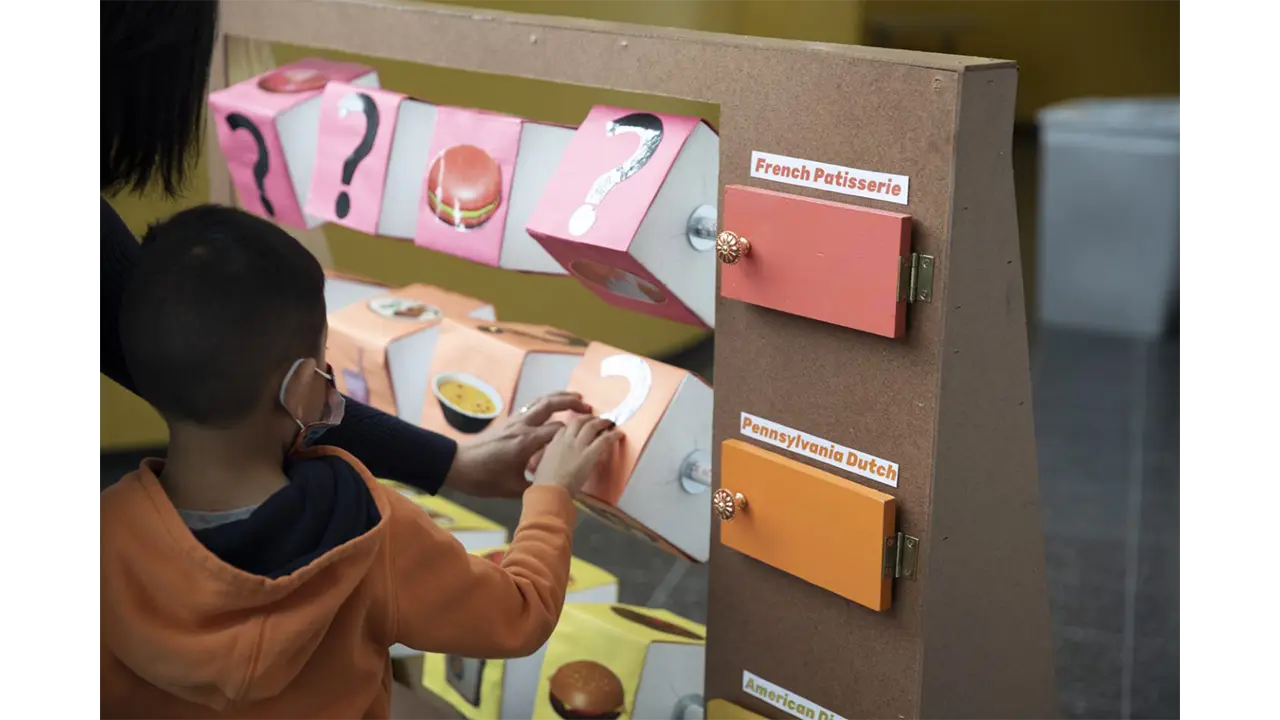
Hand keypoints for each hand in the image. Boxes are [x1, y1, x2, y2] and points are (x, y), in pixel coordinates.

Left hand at [443, 392, 592, 498]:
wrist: (457, 465)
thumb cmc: (483, 478)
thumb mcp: (512, 489)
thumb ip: (536, 485)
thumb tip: (554, 486)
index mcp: (526, 442)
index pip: (559, 429)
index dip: (577, 430)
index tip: (591, 432)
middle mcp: (522, 426)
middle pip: (551, 404)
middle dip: (572, 403)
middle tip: (589, 407)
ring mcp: (514, 421)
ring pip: (541, 400)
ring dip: (560, 397)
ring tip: (576, 398)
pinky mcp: (508, 421)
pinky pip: (532, 406)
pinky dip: (546, 402)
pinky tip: (552, 407)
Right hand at [532, 415, 621, 492]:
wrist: (550, 490)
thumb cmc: (544, 484)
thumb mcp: (542, 465)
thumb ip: (549, 458)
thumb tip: (554, 459)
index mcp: (554, 443)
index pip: (565, 428)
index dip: (575, 425)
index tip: (581, 426)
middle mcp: (566, 440)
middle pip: (578, 422)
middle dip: (589, 418)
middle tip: (596, 419)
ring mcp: (578, 445)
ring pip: (592, 426)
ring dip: (602, 422)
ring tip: (609, 422)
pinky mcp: (589, 454)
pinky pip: (604, 440)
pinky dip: (613, 435)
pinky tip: (618, 434)